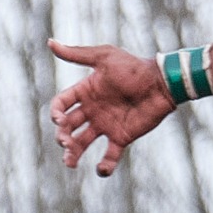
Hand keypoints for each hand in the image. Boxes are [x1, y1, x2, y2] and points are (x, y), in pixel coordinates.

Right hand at [48, 40, 174, 176]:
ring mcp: (106, 125)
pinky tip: (101, 169)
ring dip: (72, 154)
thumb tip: (50, 42)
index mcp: (86, 91)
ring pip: (82, 144)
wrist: (162, 83)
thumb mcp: (104, 57)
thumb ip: (77, 54)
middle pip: (67, 127)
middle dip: (61, 137)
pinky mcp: (122, 137)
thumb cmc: (134, 68)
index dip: (55, 113)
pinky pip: (110, 156)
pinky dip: (104, 166)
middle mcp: (93, 110)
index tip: (58, 120)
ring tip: (70, 163)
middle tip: (66, 142)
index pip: (60, 105)